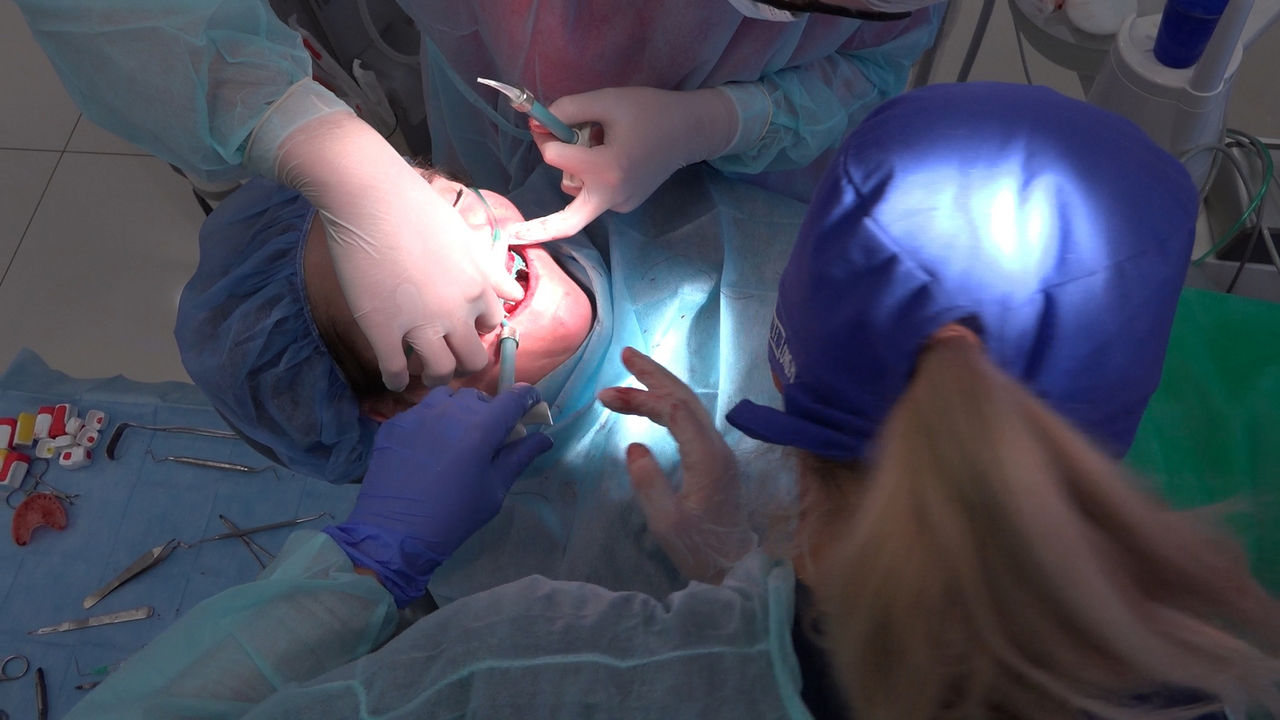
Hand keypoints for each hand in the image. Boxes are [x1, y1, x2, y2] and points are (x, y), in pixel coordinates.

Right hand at [272, 111, 523, 390]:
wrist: (370, 199)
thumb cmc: (418, 209)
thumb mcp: (466, 238)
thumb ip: (490, 270)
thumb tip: (514, 293)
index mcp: (478, 289)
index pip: (491, 327)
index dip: (477, 332)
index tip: (464, 334)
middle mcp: (455, 313)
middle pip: (470, 360)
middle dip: (462, 366)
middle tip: (448, 364)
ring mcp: (419, 325)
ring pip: (438, 372)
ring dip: (433, 378)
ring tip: (423, 373)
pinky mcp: (382, 330)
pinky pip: (395, 371)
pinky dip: (396, 381)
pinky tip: (393, 378)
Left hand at [324, 384, 552, 605]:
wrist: (394, 533)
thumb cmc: (454, 516)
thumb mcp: (494, 490)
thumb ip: (519, 458)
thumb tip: (545, 438)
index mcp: (482, 428)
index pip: (514, 398)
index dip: (527, 398)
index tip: (531, 407)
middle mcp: (451, 411)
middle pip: (479, 397)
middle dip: (490, 411)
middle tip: (489, 437)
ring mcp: (418, 414)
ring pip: (447, 398)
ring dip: (459, 410)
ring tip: (456, 435)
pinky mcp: (395, 425)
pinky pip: (420, 411)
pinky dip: (431, 421)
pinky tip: (427, 447)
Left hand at [507, 86, 737, 242]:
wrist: (689, 131)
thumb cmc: (649, 111)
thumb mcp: (607, 100)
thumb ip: (567, 109)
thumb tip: (536, 124)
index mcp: (606, 169)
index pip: (556, 158)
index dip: (549, 136)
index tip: (547, 121)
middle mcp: (612, 196)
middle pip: (567, 221)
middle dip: (538, 230)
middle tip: (511, 237)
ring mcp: (620, 205)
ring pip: (577, 195)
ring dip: (574, 173)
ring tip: (598, 144)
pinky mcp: (624, 206)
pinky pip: (593, 195)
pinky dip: (590, 179)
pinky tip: (612, 157)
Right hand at [598, 347, 755, 583]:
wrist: (737, 569)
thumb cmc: (701, 550)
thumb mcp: (668, 524)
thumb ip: (649, 484)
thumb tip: (634, 446)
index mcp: (708, 457)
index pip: (675, 410)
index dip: (641, 397)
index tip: (606, 397)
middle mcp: (717, 447)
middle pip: (687, 398)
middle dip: (655, 375)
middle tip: (626, 354)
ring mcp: (719, 452)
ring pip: (691, 406)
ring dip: (663, 386)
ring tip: (635, 369)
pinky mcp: (716, 461)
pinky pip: (692, 420)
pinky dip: (670, 404)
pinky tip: (656, 404)